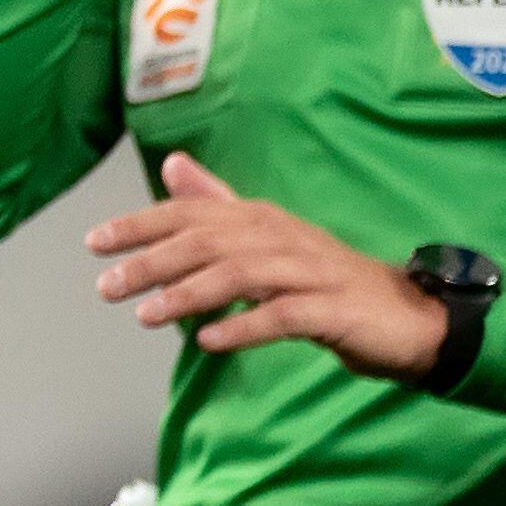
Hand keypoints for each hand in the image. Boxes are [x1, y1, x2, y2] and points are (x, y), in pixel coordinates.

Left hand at [90, 152, 442, 379]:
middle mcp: (283, 237)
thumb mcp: (269, 240)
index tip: (94, 242)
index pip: (191, 212)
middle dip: (151, 262)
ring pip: (239, 274)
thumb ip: (219, 205)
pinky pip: (282, 315)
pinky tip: (207, 340)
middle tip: (107, 287)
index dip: (140, 224)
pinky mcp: (333, 309)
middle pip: (206, 241)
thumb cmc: (328, 281)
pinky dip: (242, 326)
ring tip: (146, 316)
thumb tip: (173, 165)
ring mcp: (310, 272)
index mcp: (262, 218)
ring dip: (187, 295)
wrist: (411, 316)